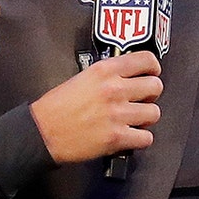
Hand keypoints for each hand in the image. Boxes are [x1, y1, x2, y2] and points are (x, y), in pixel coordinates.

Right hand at [30, 51, 162, 163]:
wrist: (42, 132)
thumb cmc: (57, 106)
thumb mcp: (83, 77)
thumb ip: (108, 75)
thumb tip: (129, 77)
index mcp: (105, 70)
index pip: (146, 60)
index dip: (153, 68)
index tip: (151, 73)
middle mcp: (115, 89)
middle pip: (155, 87)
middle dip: (151, 95)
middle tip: (142, 100)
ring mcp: (117, 114)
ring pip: (154, 113)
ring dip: (146, 118)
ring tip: (134, 120)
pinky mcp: (116, 137)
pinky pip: (146, 138)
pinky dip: (141, 139)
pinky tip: (130, 136)